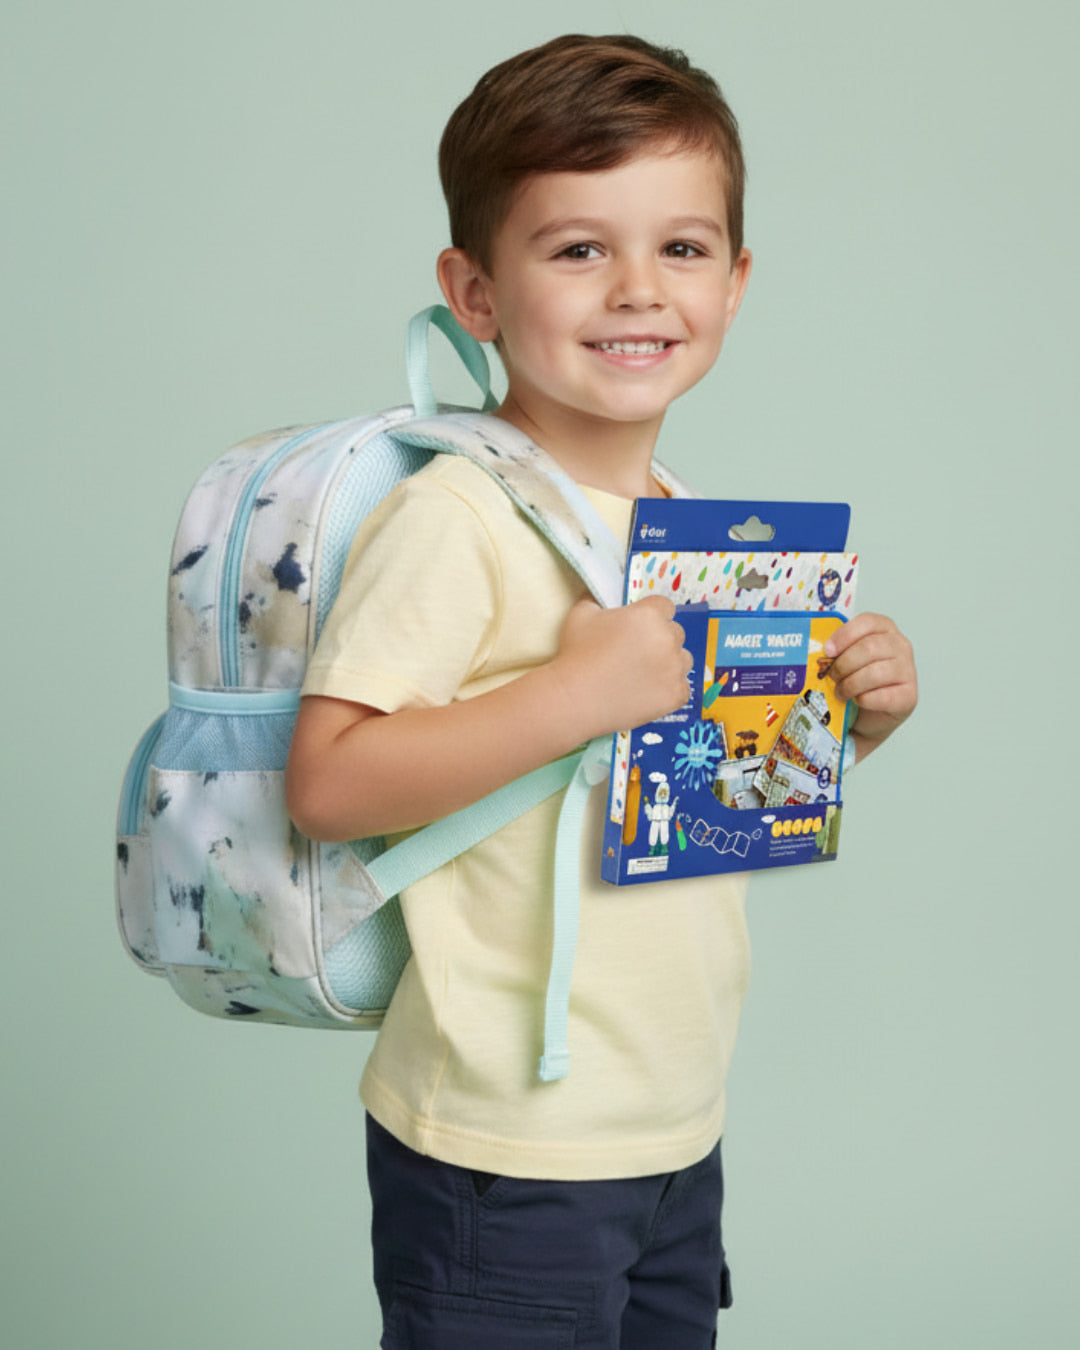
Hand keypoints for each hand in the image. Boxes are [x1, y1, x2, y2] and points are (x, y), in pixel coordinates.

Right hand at [553, 596, 692, 738]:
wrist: (575, 699)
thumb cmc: (577, 654)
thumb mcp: (581, 614)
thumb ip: (598, 600)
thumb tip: (603, 599)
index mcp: (649, 614)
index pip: (664, 606)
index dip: (651, 615)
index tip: (637, 628)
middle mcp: (668, 639)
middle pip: (675, 632)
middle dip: (659, 639)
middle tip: (635, 654)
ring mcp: (675, 669)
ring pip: (683, 659)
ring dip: (669, 663)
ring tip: (643, 674)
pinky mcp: (676, 695)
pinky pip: (682, 687)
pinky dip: (668, 689)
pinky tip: (647, 692)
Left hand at [824, 612, 916, 761]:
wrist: (871, 713)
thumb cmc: (858, 680)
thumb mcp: (848, 658)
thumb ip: (839, 650)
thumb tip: (819, 654)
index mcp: (885, 629)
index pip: (867, 622)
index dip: (844, 635)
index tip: (828, 651)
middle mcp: (901, 646)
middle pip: (870, 648)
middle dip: (844, 664)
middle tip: (831, 677)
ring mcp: (908, 671)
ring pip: (876, 672)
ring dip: (851, 684)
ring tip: (841, 692)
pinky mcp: (908, 696)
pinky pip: (881, 696)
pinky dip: (863, 699)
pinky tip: (857, 701)